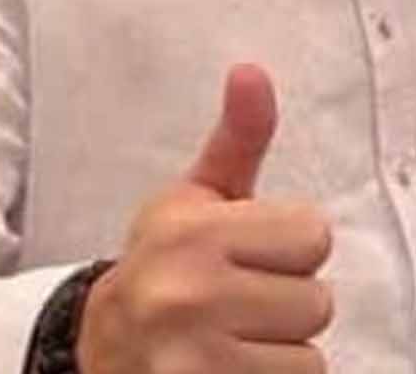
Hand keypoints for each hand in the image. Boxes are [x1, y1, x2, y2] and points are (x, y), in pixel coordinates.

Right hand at [78, 64, 334, 372]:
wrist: (96, 350)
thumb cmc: (162, 268)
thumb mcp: (192, 202)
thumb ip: (237, 141)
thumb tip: (252, 71)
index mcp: (192, 234)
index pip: (315, 235)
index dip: (290, 249)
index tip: (245, 258)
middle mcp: (186, 295)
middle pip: (318, 301)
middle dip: (286, 306)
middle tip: (235, 307)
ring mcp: (193, 359)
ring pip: (310, 356)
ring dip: (280, 354)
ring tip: (232, 342)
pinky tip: (230, 369)